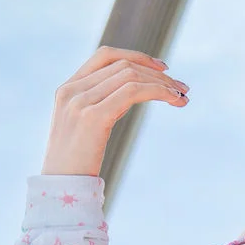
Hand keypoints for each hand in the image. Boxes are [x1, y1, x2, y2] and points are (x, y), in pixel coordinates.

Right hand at [42, 46, 188, 175]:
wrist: (61, 188)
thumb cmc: (76, 165)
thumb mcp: (85, 127)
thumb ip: (103, 104)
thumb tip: (134, 91)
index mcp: (67, 89)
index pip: (105, 56)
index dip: (136, 56)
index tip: (162, 68)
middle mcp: (71, 90)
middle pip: (123, 65)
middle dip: (157, 74)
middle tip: (183, 88)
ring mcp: (80, 102)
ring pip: (130, 76)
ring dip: (162, 83)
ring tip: (182, 97)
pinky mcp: (93, 117)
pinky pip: (133, 91)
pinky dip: (158, 91)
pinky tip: (173, 100)